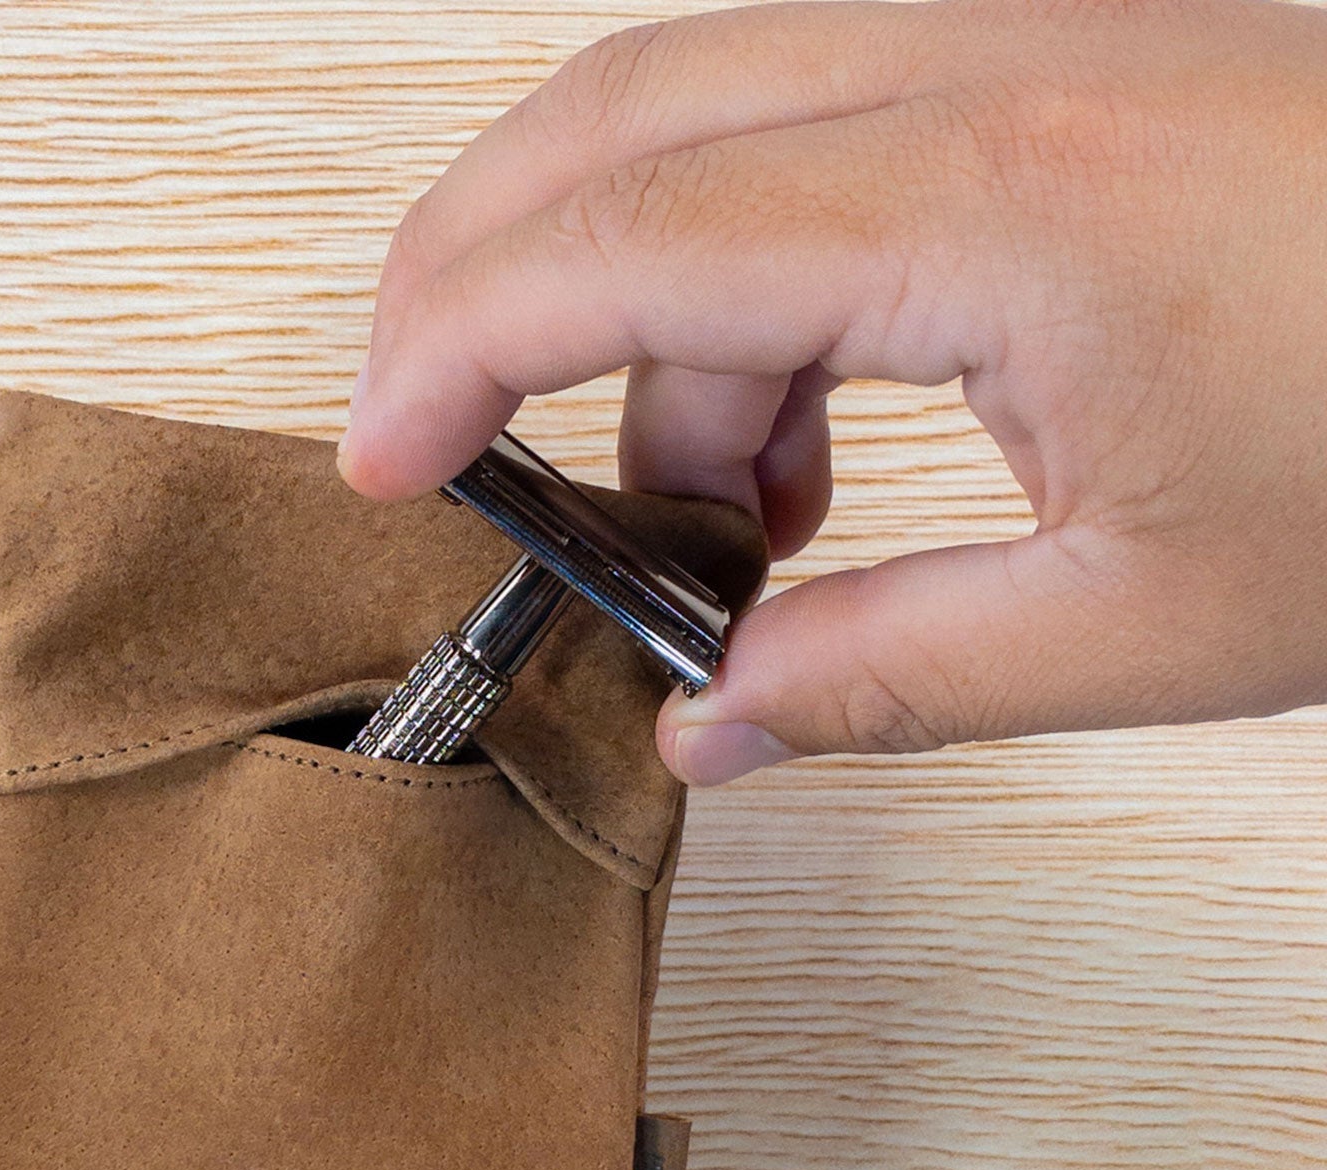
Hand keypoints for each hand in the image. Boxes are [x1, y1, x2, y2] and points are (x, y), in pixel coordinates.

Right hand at [338, 0, 1326, 783]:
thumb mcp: (1164, 619)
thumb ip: (894, 675)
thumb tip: (720, 724)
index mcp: (999, 197)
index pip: (617, 236)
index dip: (456, 349)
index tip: (383, 456)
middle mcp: (991, 63)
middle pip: (615, 105)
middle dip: (478, 269)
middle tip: (436, 427)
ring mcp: (1030, 38)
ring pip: (709, 123)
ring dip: (644, 315)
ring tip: (727, 519)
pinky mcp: (1067, 67)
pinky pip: (820, 138)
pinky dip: (757, 287)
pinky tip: (822, 438)